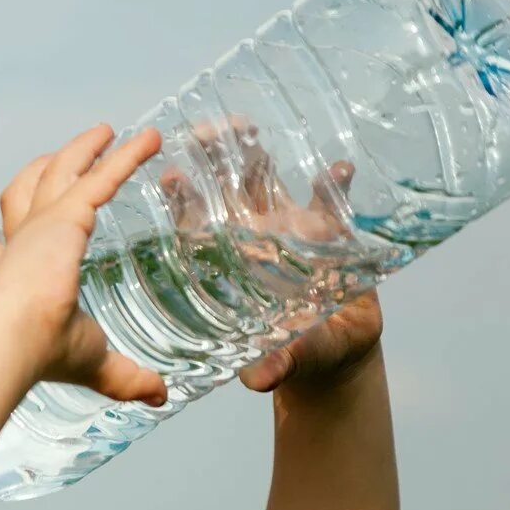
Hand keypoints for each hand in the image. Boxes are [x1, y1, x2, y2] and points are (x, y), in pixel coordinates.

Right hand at [0, 123, 168, 406]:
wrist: (16, 336)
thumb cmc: (40, 351)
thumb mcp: (90, 361)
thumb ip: (123, 375)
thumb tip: (159, 396)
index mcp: (10, 280)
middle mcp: (19, 246)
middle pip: (21, 195)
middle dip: (37, 174)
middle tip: (55, 159)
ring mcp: (40, 225)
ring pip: (55, 172)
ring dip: (78, 150)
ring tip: (103, 134)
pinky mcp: (65, 214)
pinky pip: (99, 175)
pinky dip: (127, 155)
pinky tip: (151, 140)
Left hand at [159, 115, 383, 393]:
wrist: (334, 352)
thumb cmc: (293, 354)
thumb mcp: (281, 362)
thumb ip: (272, 364)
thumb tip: (259, 378)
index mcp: (227, 263)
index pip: (194, 225)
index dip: (181, 201)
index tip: (170, 176)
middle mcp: (251, 238)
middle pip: (224, 190)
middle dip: (213, 158)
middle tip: (204, 131)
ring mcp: (288, 228)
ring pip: (266, 181)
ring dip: (258, 155)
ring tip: (250, 130)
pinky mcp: (330, 231)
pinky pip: (333, 201)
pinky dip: (337, 184)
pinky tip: (339, 169)